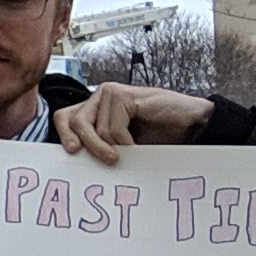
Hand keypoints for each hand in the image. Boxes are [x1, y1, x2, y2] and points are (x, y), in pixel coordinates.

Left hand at [51, 80, 211, 165]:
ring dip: (111, 146)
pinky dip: (125, 141)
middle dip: (89, 145)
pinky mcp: (124, 94)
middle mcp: (99, 98)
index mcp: (95, 110)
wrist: (192, 125)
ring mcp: (110, 93)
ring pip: (94, 127)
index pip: (63, 118)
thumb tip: (76, 162)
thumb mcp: (122, 146)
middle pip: (73, 121)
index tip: (73, 153)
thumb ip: (100, 146)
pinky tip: (139, 142)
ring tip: (131, 152)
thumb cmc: (159, 135)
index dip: (63, 135)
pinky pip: (113, 126)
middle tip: (109, 160)